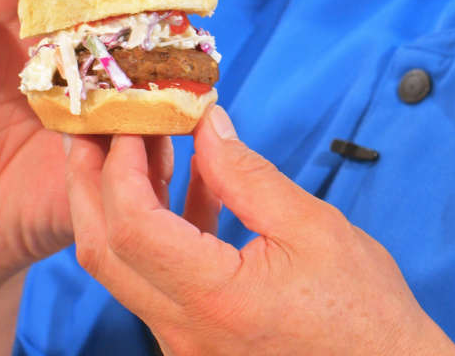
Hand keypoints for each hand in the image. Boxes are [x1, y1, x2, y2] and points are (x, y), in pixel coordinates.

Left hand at [65, 107, 454, 355]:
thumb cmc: (364, 309)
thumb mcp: (314, 227)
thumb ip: (249, 175)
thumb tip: (206, 125)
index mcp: (216, 300)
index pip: (133, 228)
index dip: (122, 168)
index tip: (134, 122)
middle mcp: (185, 333)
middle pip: (104, 252)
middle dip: (90, 183)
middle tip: (94, 128)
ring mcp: (185, 344)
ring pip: (122, 270)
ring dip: (120, 204)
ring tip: (138, 145)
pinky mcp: (195, 342)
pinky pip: (155, 283)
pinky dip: (156, 231)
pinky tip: (187, 185)